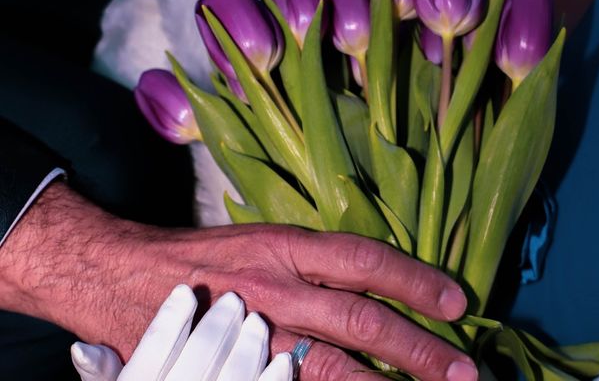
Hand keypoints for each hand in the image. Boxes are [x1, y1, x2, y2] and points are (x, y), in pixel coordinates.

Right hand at [0, 182, 476, 380]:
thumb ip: (312, 261)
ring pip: (333, 366)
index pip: (362, 259)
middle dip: (417, 347)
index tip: (457, 299)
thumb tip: (372, 282)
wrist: (123, 275)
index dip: (414, 278)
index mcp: (283, 245)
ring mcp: (253, 334)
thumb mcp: (261, 239)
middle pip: (358, 320)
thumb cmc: (202, 257)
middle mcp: (274, 287)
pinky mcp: (234, 367)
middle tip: (467, 368)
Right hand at [71, 285, 291, 380]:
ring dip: (249, 349)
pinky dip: (276, 380)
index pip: (149, 358)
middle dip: (217, 328)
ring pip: (231, 379)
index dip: (168, 322)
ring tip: (257, 322)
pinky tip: (284, 359)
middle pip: (196, 361)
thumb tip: (85, 349)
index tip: (184, 291)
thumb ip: (104, 373)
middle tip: (233, 300)